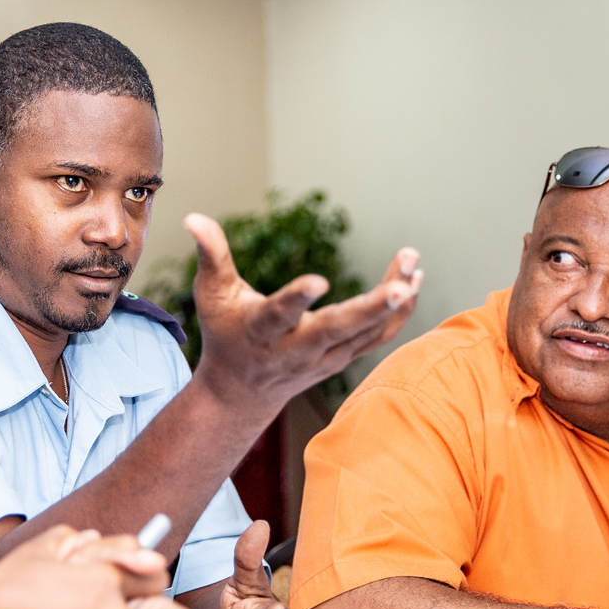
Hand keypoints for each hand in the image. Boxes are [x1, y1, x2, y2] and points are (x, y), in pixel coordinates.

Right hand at [186, 214, 420, 415]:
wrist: (242, 392)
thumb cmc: (225, 332)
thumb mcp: (211, 295)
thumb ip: (211, 255)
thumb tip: (194, 217)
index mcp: (261, 330)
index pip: (280, 315)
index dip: (298, 300)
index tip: (320, 280)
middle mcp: (296, 349)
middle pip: (338, 330)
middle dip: (371, 309)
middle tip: (401, 285)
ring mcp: (325, 358)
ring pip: (367, 333)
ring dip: (395, 302)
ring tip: (413, 263)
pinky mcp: (343, 358)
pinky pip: (378, 337)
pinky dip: (400, 313)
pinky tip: (414, 280)